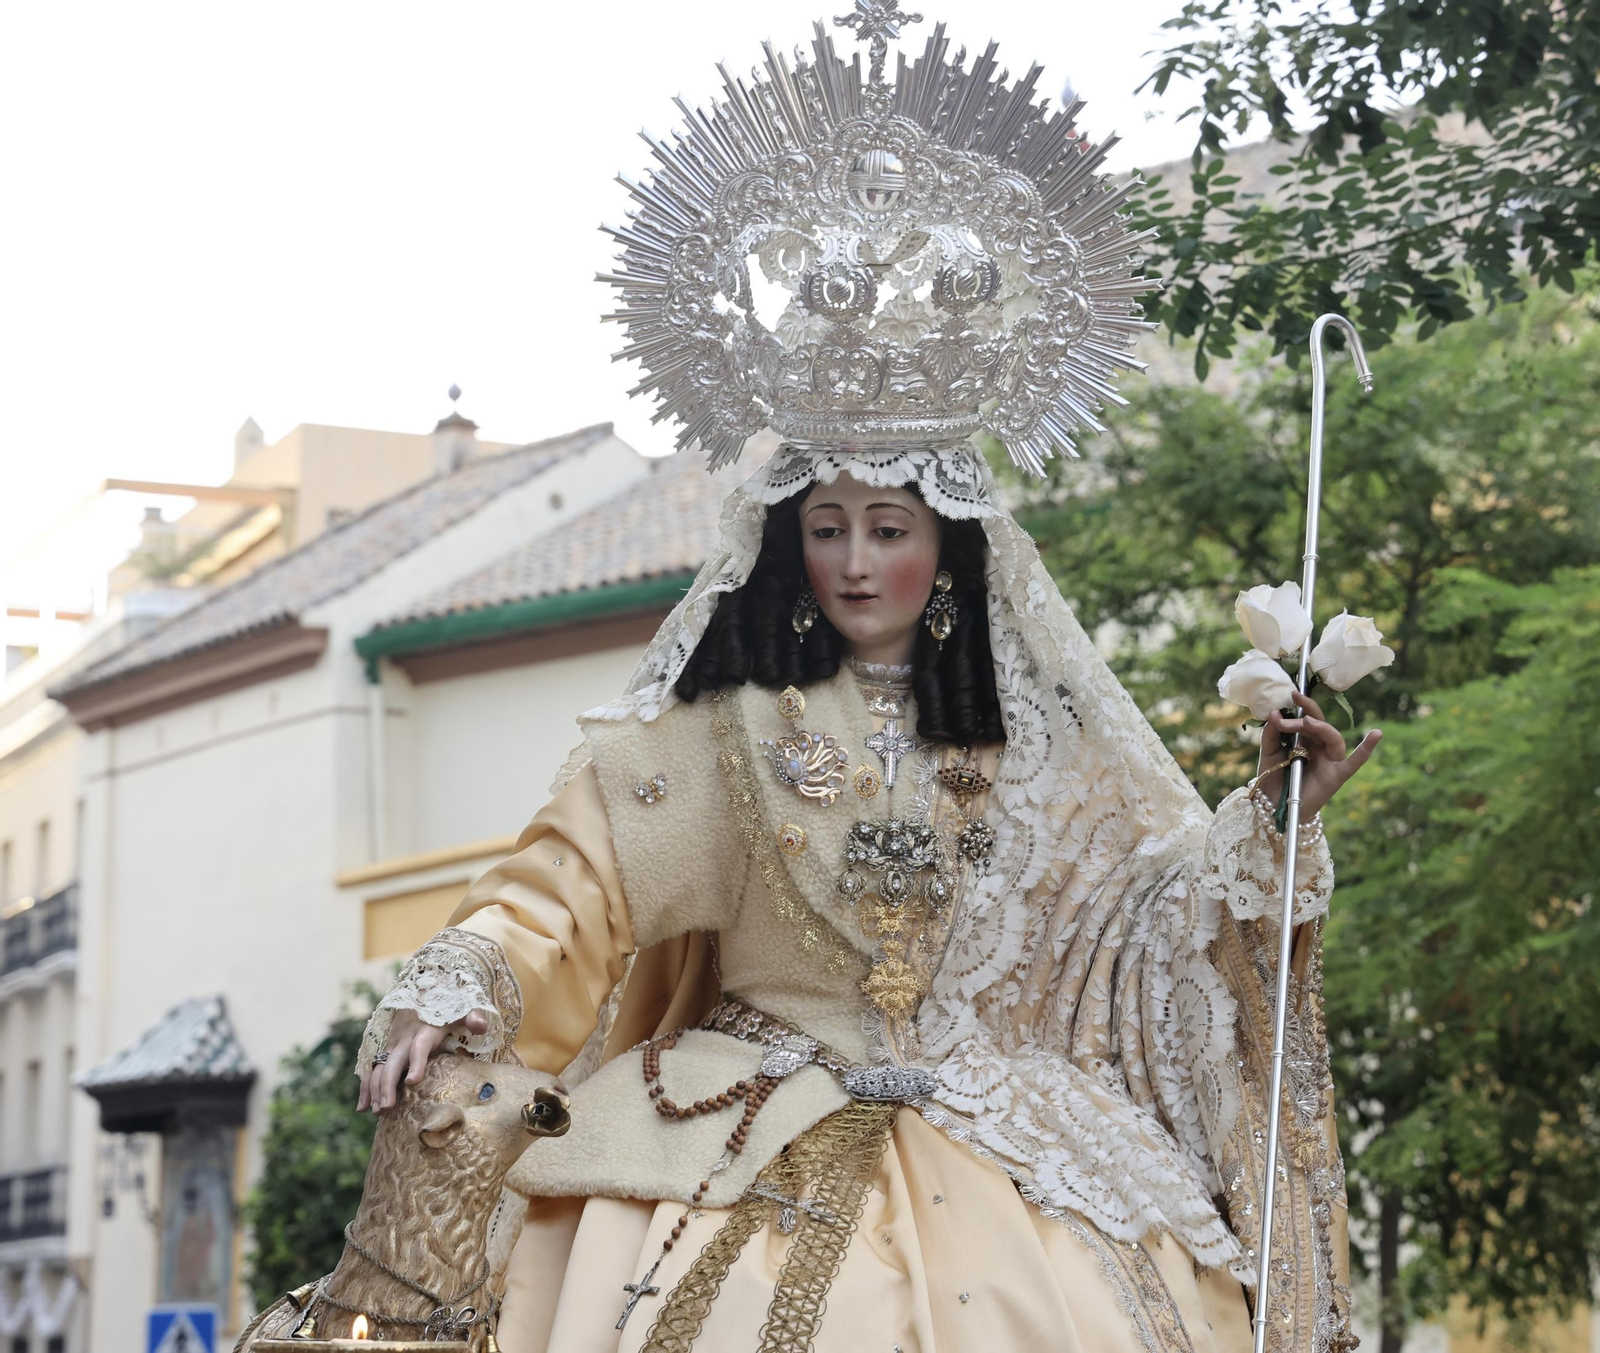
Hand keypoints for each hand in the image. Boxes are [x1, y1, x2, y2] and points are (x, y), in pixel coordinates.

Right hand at [357, 1008, 489, 1113]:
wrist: (424, 989)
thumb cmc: (446, 1006)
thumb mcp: (461, 1008)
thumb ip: (472, 1017)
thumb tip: (480, 1026)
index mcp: (425, 1030)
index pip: (420, 1046)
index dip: (416, 1063)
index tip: (412, 1082)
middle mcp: (405, 1038)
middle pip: (393, 1062)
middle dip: (388, 1085)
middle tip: (386, 1108)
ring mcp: (393, 1044)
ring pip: (379, 1067)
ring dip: (375, 1089)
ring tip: (377, 1112)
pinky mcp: (387, 1050)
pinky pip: (372, 1069)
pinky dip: (366, 1087)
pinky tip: (362, 1108)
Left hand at [1255, 691, 1381, 819]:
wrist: (1273, 807)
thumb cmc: (1273, 778)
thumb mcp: (1268, 753)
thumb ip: (1271, 734)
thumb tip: (1274, 713)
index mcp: (1305, 738)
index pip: (1306, 718)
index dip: (1302, 706)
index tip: (1291, 694)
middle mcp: (1320, 746)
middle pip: (1318, 725)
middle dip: (1305, 715)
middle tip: (1290, 710)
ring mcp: (1330, 760)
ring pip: (1333, 737)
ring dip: (1320, 728)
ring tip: (1306, 722)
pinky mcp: (1337, 775)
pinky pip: (1355, 762)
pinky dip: (1366, 749)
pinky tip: (1376, 734)